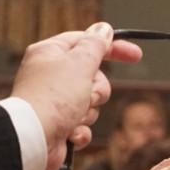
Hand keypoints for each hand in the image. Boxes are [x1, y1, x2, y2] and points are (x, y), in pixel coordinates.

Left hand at [9, 23, 141, 169]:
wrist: (33, 140)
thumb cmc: (53, 98)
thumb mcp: (80, 63)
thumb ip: (95, 45)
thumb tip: (103, 29)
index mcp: (51, 53)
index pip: (87, 42)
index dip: (113, 48)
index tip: (135, 55)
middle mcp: (50, 75)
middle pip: (93, 76)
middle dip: (97, 89)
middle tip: (88, 94)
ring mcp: (54, 101)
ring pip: (90, 101)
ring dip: (89, 111)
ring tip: (73, 116)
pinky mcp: (58, 124)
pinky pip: (83, 124)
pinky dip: (80, 129)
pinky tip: (69, 132)